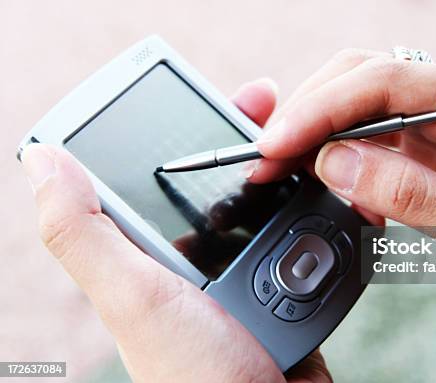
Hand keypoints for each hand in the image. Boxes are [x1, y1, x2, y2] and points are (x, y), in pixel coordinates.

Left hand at [22, 79, 330, 382]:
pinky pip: (305, 240)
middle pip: (228, 186)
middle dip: (257, 147)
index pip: (167, 177)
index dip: (191, 131)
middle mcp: (199, 263)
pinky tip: (335, 200)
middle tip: (283, 114)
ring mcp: (247, 275)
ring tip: (314, 158)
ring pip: (273, 208)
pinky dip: (321, 218)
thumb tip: (42, 158)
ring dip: (295, 181)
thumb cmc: (197, 377)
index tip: (222, 99)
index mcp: (155, 258)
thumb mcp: (133, 299)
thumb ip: (85, 234)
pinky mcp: (287, 289)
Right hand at [248, 49, 435, 327]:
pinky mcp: (428, 147)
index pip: (385, 81)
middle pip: (363, 77)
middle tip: (268, 156)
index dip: (322, 108)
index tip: (277, 144)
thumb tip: (332, 162)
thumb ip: (407, 194)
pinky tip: (335, 188)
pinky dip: (339, 160)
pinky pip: (369, 140)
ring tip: (288, 171)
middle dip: (309, 112)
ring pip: (359, 105)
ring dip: (318, 134)